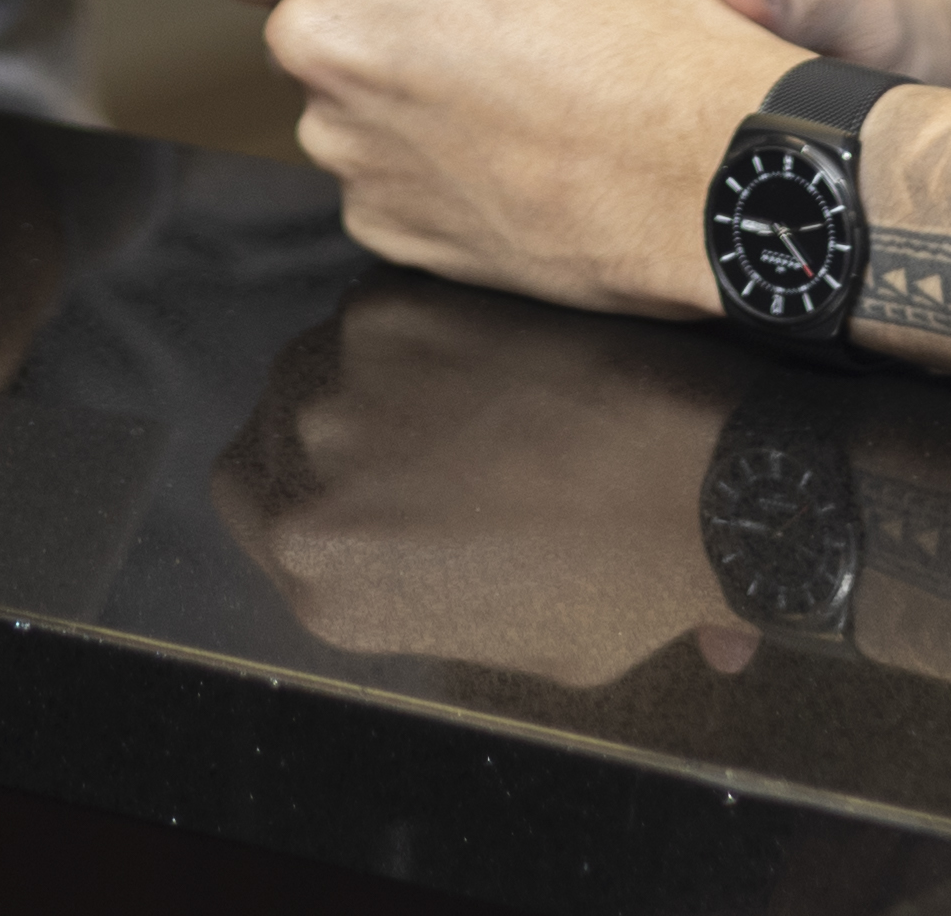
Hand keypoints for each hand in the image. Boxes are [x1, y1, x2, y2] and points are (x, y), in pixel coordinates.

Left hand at [210, 0, 799, 316]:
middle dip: (363, 21)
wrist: (706, 167)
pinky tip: (509, 148)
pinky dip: (425, 169)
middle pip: (300, 31)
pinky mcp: (381, 227)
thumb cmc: (655, 11)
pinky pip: (380, 184)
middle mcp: (322, 50)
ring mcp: (347, 149)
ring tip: (506, 87)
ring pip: (341, 111)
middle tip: (473, 19)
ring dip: (394, 97)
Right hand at [215, 284, 769, 688]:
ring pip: (319, 360)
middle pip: (276, 432)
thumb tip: (475, 566)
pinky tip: (496, 340)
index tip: (361, 470)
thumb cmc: (629, 584)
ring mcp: (337, 393)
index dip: (304, 485)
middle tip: (412, 421)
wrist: (695, 482)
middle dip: (333, 426)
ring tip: (466, 380)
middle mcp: (307, 495)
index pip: (255, 512)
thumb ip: (446, 601)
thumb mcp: (519, 644)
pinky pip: (376, 306)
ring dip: (372, 369)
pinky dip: (423, 317)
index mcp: (325, 589)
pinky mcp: (385, 310)